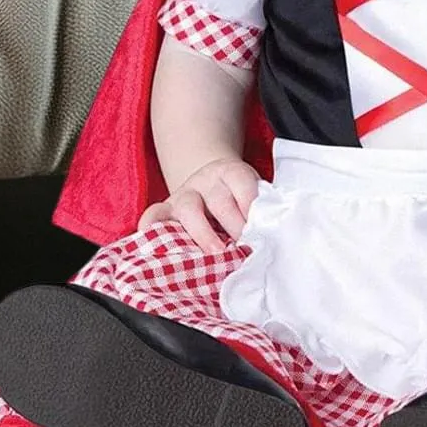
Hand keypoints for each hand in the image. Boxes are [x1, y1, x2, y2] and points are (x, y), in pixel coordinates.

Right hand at [138, 156, 263, 253]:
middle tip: (245, 248)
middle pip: (219, 200)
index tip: (262, 230)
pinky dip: (153, 230)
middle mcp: (207, 180)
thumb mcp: (252, 195)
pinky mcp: (165, 209)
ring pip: (189, 208)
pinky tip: (157, 247)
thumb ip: (260, 211)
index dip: (252, 206)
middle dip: (234, 226)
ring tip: (216, 253)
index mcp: (233, 173)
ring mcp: (184, 194)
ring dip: (203, 233)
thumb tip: (272, 238)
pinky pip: (154, 216)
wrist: (210, 182)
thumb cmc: (237, 199)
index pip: (244, 184)